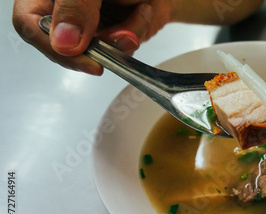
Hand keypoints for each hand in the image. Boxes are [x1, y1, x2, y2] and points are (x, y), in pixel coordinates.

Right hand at [12, 0, 171, 74]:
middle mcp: (63, 10)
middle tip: (125, 32)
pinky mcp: (111, 33)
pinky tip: (143, 10)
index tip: (87, 61)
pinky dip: (136, 32)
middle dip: (101, 45)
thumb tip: (64, 43)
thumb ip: (74, 6)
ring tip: (140, 8)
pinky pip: (120, 49)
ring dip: (124, 36)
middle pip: (66, 47)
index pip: (28, 25)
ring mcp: (87, 24)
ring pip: (97, 52)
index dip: (53, 48)